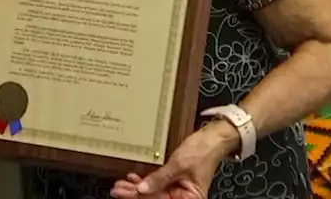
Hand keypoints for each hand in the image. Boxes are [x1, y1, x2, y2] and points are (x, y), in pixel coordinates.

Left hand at [109, 121, 237, 197]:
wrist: (212, 138)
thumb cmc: (202, 151)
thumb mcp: (178, 165)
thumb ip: (160, 179)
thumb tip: (142, 189)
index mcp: (190, 198)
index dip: (139, 197)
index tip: (123, 192)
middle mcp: (185, 197)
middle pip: (155, 198)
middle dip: (135, 194)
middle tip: (117, 189)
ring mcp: (179, 190)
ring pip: (154, 193)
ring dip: (137, 188)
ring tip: (121, 184)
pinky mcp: (175, 182)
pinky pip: (157, 185)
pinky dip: (145, 182)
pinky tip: (134, 179)